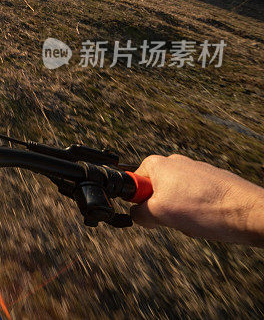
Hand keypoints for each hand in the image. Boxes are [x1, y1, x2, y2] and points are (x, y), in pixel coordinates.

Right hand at [130, 154, 263, 245]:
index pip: (133, 185)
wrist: (249, 212)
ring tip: (195, 220)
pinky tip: (207, 219)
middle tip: (174, 219)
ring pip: (175, 199)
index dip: (140, 203)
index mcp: (157, 164)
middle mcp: (175, 163)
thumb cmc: (207, 208)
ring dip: (180, 214)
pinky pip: (193, 200)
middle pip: (154, 193)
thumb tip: (135, 215)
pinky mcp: (211, 182)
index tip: (152, 212)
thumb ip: (139, 213)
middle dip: (162, 210)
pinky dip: (197, 212)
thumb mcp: (160, 214)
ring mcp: (195, 171)